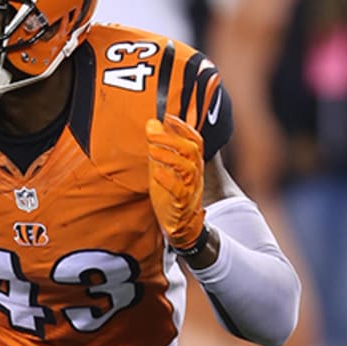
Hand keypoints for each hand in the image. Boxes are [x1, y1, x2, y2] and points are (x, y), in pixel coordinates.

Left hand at [146, 115, 205, 249]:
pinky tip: (156, 173)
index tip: (167, 117)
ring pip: (188, 168)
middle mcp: (194, 175)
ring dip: (169, 156)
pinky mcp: (182, 205)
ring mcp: (190, 190)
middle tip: (152, 134)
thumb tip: (152, 122)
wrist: (180, 228)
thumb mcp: (162, 167)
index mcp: (192, 164)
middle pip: (191, 150)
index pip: (195, 140)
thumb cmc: (171, 195)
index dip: (183, 126)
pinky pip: (179, 191)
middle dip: (172, 138)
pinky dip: (168, 180)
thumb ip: (158, 146)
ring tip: (152, 150)